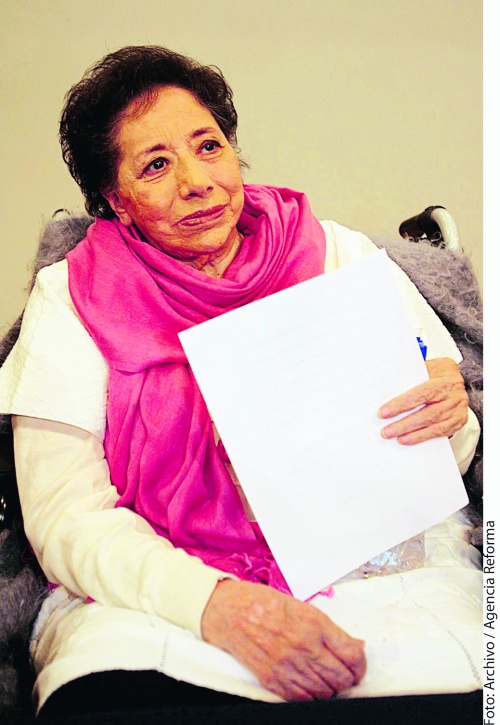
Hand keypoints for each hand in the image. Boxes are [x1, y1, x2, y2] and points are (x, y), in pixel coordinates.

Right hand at [201, 579, 365, 700]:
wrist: (230, 612)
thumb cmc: (264, 604)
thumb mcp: (302, 607)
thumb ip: (329, 630)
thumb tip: (355, 645)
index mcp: (314, 624)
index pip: (352, 655)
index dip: (360, 665)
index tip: (358, 666)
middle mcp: (304, 647)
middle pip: (342, 678)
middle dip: (348, 679)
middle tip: (344, 674)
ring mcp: (289, 666)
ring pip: (325, 692)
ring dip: (330, 689)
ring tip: (326, 679)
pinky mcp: (273, 680)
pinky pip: (303, 699)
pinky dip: (311, 696)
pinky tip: (309, 685)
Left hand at [379, 357, 467, 444]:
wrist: (460, 379)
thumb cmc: (439, 373)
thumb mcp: (428, 367)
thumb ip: (412, 377)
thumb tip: (388, 390)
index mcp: (445, 379)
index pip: (422, 393)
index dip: (402, 404)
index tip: (384, 412)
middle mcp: (454, 396)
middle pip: (428, 413)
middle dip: (405, 424)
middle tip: (387, 431)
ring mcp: (458, 410)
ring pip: (434, 426)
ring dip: (413, 434)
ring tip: (396, 437)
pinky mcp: (458, 421)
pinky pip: (440, 433)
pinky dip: (423, 437)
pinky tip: (409, 439)